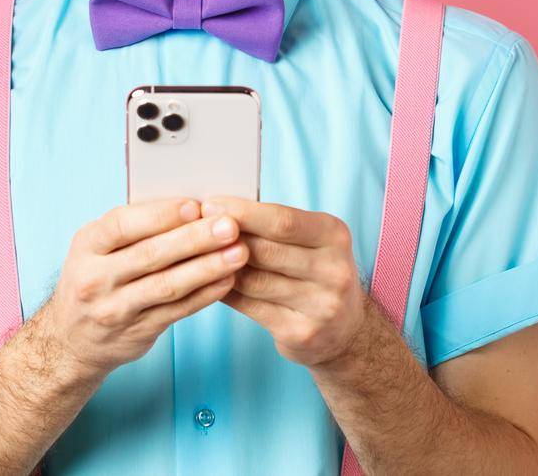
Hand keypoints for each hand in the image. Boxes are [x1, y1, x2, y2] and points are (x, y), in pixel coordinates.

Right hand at [42, 197, 247, 378]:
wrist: (71, 340)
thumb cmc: (96, 278)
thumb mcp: (97, 248)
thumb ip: (134, 229)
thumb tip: (190, 205)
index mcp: (86, 245)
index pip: (123, 225)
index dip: (160, 214)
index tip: (195, 205)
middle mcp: (95, 278)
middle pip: (151, 255)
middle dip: (195, 238)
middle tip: (230, 226)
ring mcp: (115, 309)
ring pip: (168, 285)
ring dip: (208, 267)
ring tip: (239, 252)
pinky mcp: (137, 333)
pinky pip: (178, 311)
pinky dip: (205, 295)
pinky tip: (228, 280)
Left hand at [205, 196, 368, 367]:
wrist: (345, 330)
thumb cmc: (315, 271)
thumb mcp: (311, 241)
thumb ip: (274, 226)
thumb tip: (219, 209)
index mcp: (334, 236)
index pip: (283, 220)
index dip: (243, 212)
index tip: (210, 204)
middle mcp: (334, 270)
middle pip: (266, 250)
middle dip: (225, 238)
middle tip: (192, 229)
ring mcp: (320, 305)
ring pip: (254, 280)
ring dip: (220, 267)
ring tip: (196, 254)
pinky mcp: (301, 332)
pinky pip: (250, 307)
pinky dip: (225, 291)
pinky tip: (209, 282)